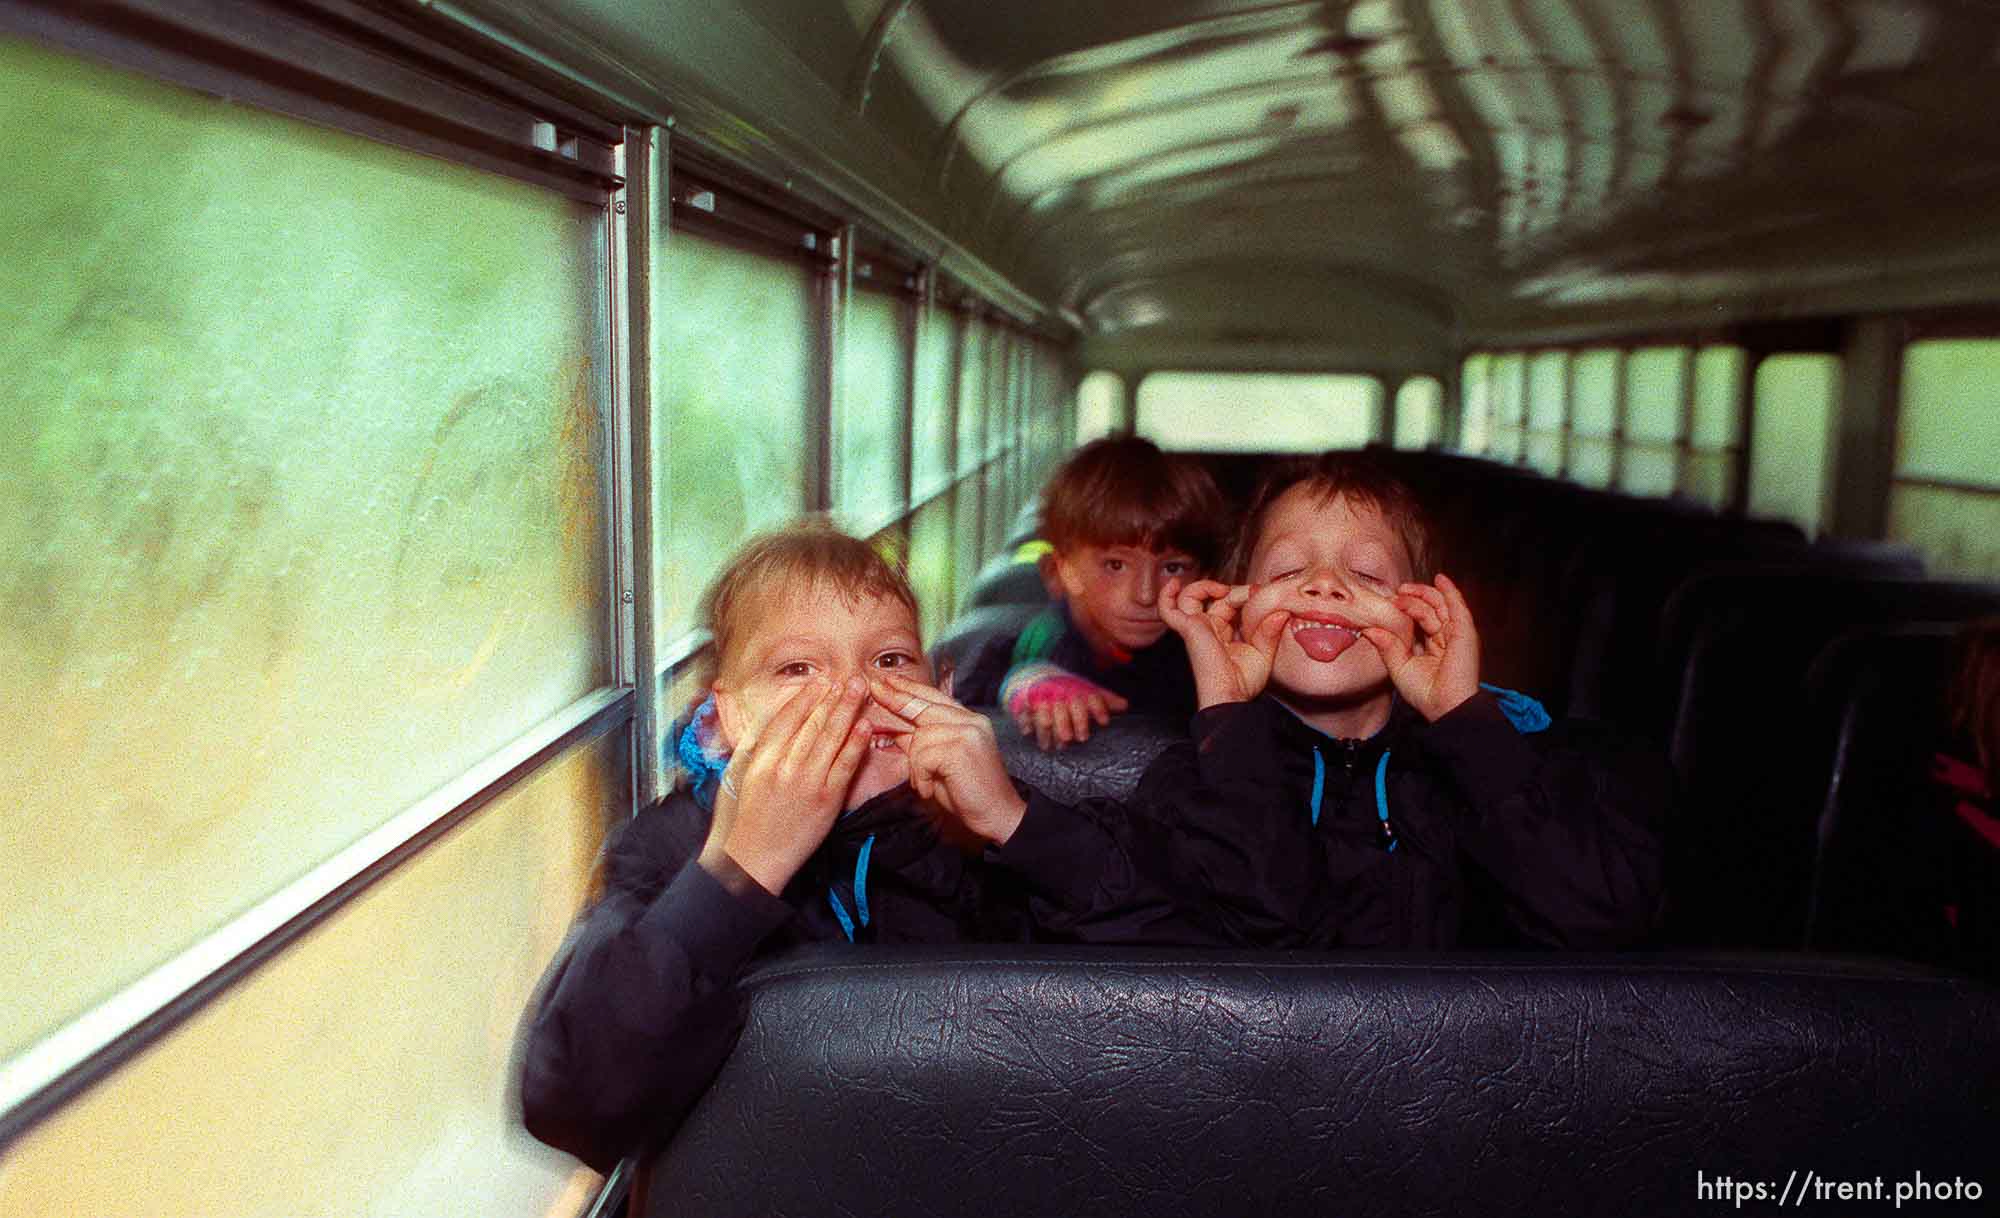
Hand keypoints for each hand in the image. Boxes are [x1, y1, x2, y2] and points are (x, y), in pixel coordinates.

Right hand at [702, 677, 873, 893]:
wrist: (753, 859)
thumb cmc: (743, 819)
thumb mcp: (737, 776)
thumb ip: (750, 746)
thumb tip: (762, 719)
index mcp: (761, 758)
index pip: (786, 719)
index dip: (805, 698)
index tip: (819, 682)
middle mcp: (783, 765)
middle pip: (812, 723)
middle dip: (832, 697)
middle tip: (849, 677)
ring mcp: (807, 782)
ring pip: (831, 738)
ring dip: (847, 710)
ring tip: (860, 690)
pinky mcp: (826, 800)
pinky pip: (844, 765)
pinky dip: (856, 743)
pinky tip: (865, 725)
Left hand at [872, 670, 1027, 845]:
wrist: (996, 814)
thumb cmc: (966, 791)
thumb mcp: (937, 761)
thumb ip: (918, 740)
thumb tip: (890, 724)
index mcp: (968, 720)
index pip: (934, 697)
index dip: (908, 688)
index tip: (886, 680)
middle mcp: (971, 720)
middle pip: (924, 705)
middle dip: (896, 699)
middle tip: (874, 688)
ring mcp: (968, 731)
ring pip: (920, 736)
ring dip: (916, 765)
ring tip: (928, 782)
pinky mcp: (962, 747)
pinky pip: (922, 756)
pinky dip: (921, 776)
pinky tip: (932, 788)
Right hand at [1004, 665, 1129, 749]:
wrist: (1036, 675)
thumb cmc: (1066, 690)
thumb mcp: (1085, 691)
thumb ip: (1103, 700)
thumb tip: (1125, 705)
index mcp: (1074, 689)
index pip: (1088, 697)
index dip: (1098, 708)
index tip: (1105, 721)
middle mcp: (1058, 693)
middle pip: (1066, 707)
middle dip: (1073, 722)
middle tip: (1079, 738)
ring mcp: (1040, 698)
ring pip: (1045, 713)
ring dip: (1049, 728)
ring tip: (1055, 745)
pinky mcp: (1024, 703)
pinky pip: (1023, 712)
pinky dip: (1024, 721)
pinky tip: (1028, 732)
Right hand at [1158, 577, 1289, 708]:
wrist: (1230, 695)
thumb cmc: (1243, 683)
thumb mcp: (1264, 652)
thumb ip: (1270, 630)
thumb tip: (1282, 612)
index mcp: (1225, 633)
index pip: (1231, 604)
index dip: (1245, 594)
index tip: (1261, 593)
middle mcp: (1209, 628)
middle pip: (1217, 598)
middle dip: (1236, 591)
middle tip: (1254, 592)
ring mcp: (1197, 627)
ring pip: (1191, 597)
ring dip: (1206, 586)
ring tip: (1223, 590)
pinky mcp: (1188, 629)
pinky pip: (1167, 610)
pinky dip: (1166, 595)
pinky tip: (1174, 584)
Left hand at [1359, 573, 1480, 721]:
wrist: (1444, 706)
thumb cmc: (1425, 693)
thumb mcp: (1399, 666)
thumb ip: (1387, 646)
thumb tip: (1368, 630)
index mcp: (1432, 647)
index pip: (1419, 620)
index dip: (1405, 609)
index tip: (1388, 603)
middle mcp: (1445, 638)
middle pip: (1429, 609)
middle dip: (1412, 598)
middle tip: (1396, 594)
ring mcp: (1456, 634)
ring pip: (1440, 605)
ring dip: (1424, 593)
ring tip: (1406, 588)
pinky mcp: (1465, 633)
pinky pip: (1458, 607)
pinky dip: (1450, 591)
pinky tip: (1441, 579)